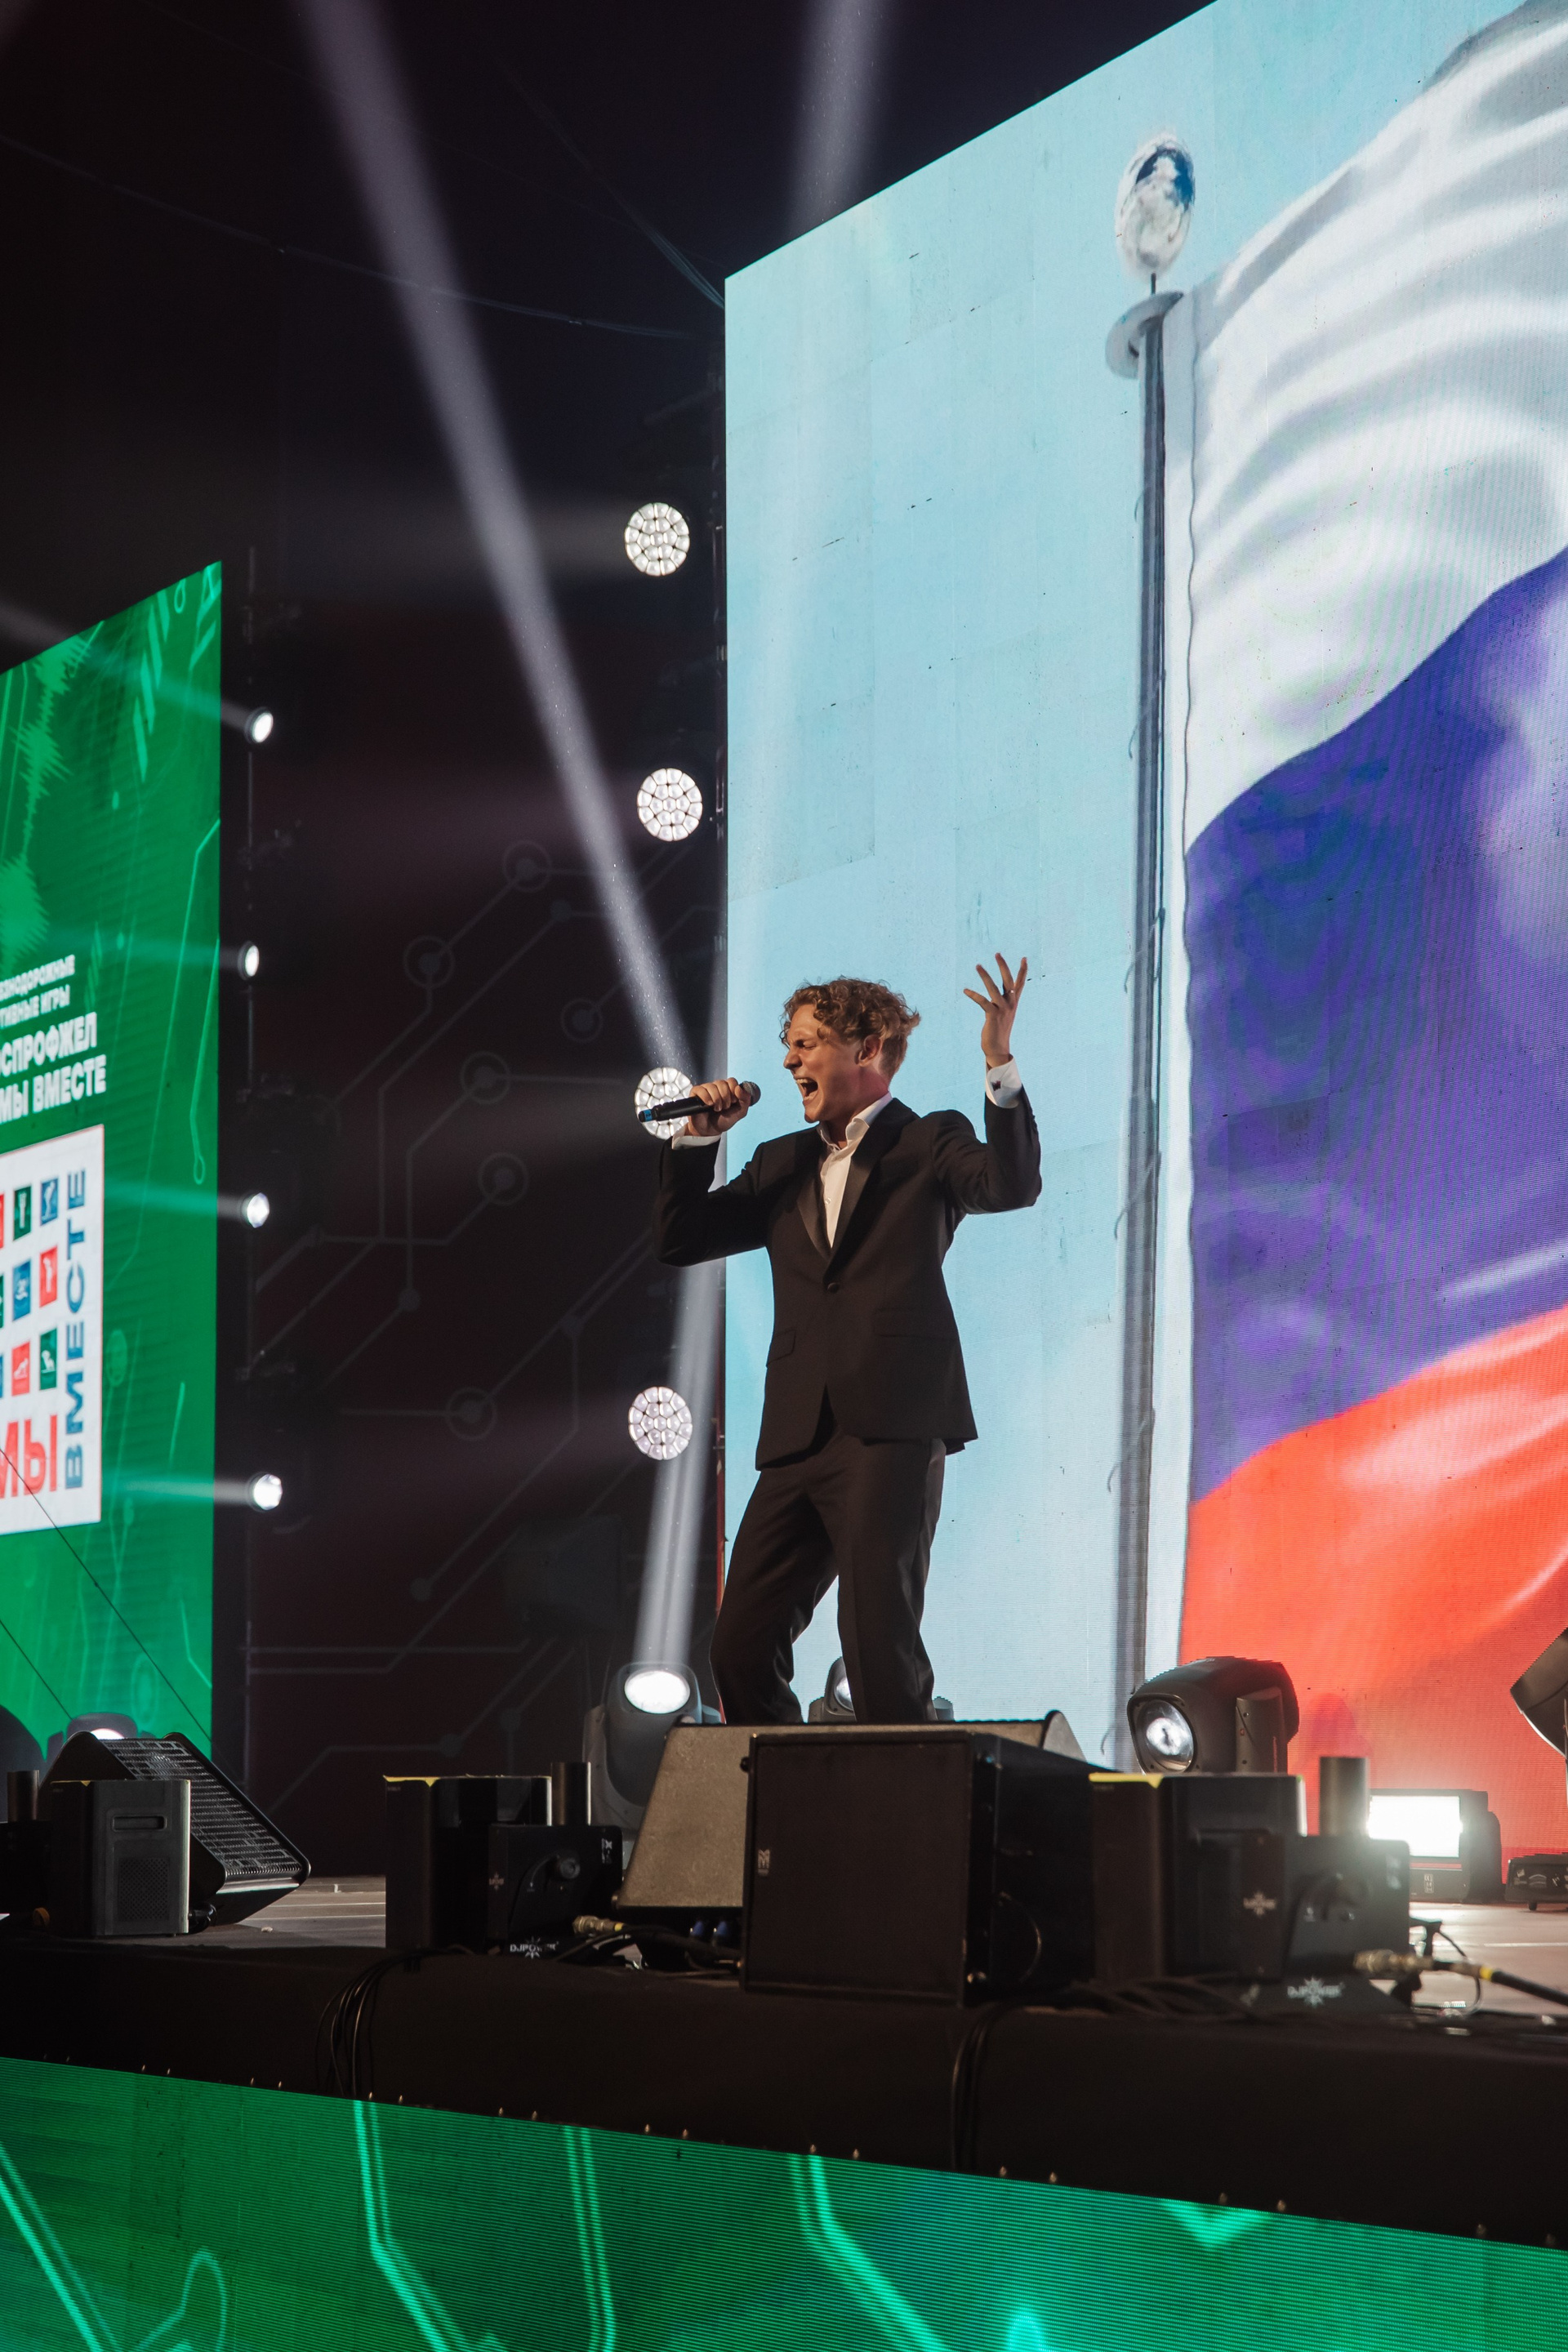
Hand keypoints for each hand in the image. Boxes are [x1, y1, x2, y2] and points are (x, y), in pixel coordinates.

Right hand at [685, 1078, 753, 1138]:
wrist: (710, 1131)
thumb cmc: (723, 1121)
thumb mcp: (740, 1112)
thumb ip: (745, 1100)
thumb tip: (739, 1088)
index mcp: (728, 1089)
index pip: (731, 1081)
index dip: (733, 1090)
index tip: (733, 1101)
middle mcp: (716, 1087)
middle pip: (722, 1083)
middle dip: (725, 1097)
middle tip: (724, 1107)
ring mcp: (706, 1089)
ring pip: (712, 1086)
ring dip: (717, 1100)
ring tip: (716, 1109)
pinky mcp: (695, 1093)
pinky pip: (701, 1089)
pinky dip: (706, 1097)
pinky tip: (709, 1105)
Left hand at [963, 953, 1027, 1068]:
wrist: (998, 1048)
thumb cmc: (999, 1030)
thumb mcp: (1004, 1014)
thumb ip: (1003, 1002)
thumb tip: (1001, 993)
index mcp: (1014, 1002)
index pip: (1020, 983)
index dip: (1023, 970)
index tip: (1024, 958)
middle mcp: (1010, 1004)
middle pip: (1008, 980)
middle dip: (1003, 966)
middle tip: (997, 953)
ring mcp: (1002, 1009)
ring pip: (993, 988)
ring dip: (985, 976)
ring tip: (977, 965)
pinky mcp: (992, 1015)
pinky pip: (982, 1001)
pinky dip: (973, 995)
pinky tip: (965, 990)